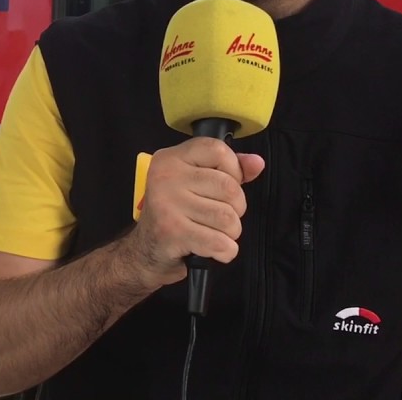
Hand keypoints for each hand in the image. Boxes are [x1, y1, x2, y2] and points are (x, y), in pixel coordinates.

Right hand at [120, 137, 264, 288]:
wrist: (145, 250)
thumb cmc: (175, 213)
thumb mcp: (197, 183)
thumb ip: (229, 171)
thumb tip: (256, 163)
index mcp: (171, 158)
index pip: (217, 149)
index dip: (233, 169)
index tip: (226, 184)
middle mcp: (166, 177)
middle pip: (229, 188)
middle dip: (236, 209)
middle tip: (219, 216)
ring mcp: (167, 204)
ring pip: (228, 218)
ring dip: (230, 233)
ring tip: (214, 232)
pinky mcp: (172, 232)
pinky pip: (219, 242)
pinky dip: (225, 251)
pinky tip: (213, 249)